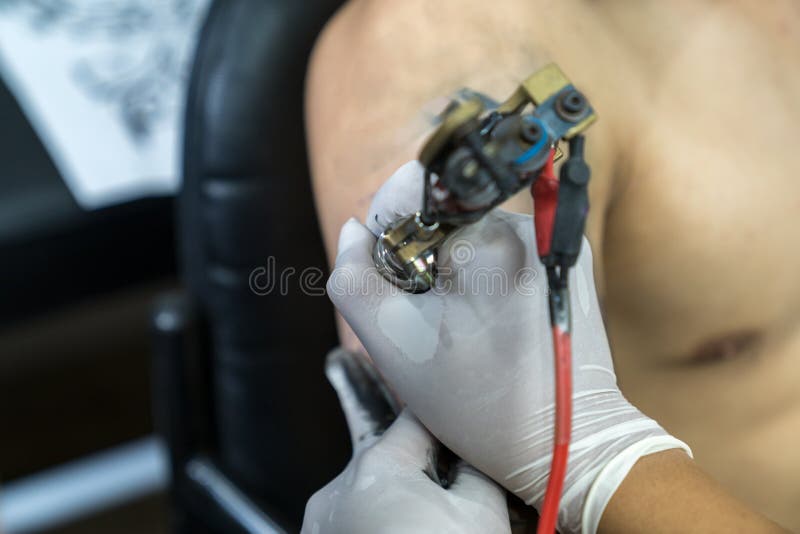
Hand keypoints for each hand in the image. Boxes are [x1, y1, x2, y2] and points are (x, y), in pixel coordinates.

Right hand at [327, 161, 690, 533]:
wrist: (566, 441)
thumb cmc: (481, 402)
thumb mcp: (394, 346)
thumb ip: (355, 280)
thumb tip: (354, 230)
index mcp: (487, 240)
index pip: (413, 196)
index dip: (386, 237)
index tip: (390, 278)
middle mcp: (529, 227)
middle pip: (443, 218)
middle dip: (421, 259)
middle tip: (427, 315)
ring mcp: (555, 241)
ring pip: (472, 235)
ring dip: (453, 270)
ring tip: (460, 324)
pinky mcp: (567, 260)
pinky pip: (504, 252)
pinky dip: (483, 278)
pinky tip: (486, 320)